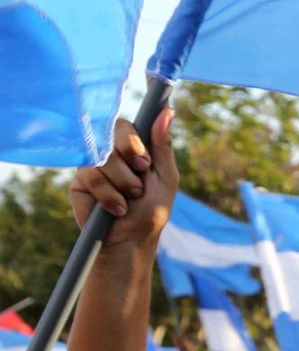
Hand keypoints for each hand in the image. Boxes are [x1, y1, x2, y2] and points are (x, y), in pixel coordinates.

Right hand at [66, 110, 177, 247]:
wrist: (129, 239)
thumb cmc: (151, 210)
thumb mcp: (165, 178)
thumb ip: (163, 146)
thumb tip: (168, 111)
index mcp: (135, 147)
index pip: (129, 122)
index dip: (134, 133)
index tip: (143, 150)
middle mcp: (112, 150)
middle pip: (114, 128)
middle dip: (131, 151)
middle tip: (141, 172)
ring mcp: (94, 162)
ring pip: (104, 154)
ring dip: (123, 181)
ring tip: (131, 198)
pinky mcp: (79, 179)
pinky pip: (89, 175)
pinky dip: (108, 193)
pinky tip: (115, 207)